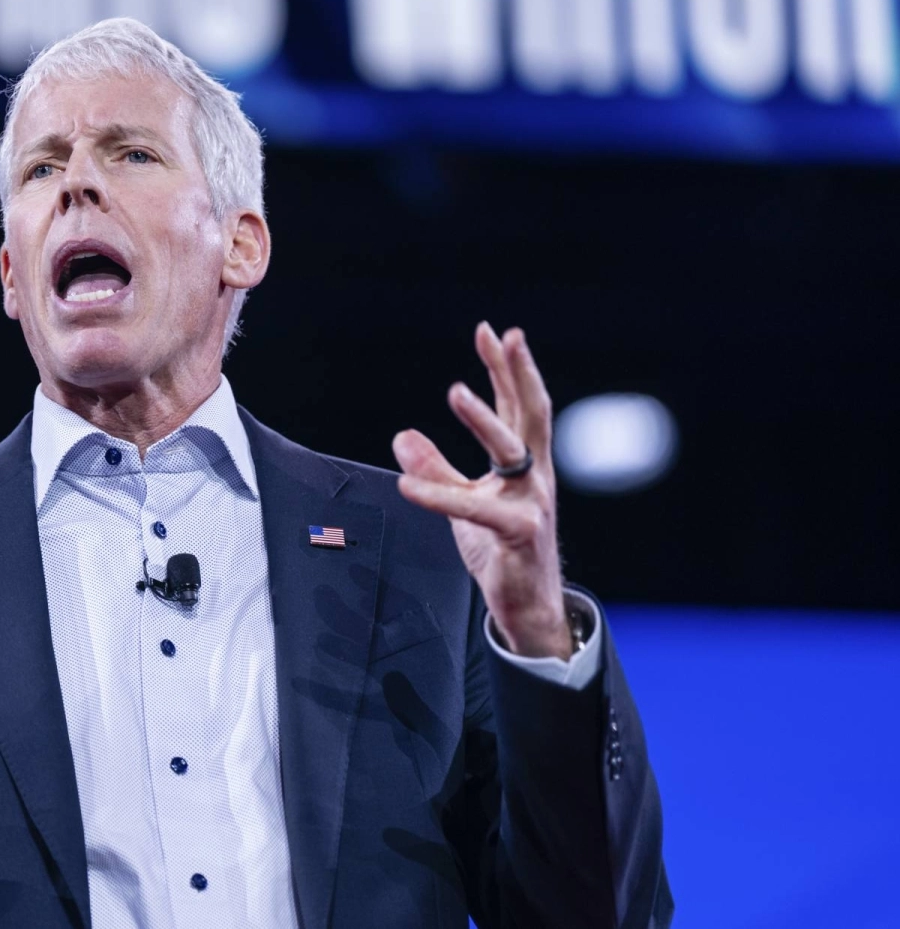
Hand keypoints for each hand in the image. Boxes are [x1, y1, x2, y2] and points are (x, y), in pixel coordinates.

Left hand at [392, 323, 570, 659]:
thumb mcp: (462, 503)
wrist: (527, 605)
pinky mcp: (518, 532)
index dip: (507, 368)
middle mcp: (534, 476)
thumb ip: (436, 469)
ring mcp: (531, 502)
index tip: (495, 332)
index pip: (518, 405)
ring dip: (484, 418)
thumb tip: (403, 437)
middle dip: (516, 371)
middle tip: (502, 336)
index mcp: (524, 464)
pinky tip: (408, 484)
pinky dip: (439, 494)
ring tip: (456, 390)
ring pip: (511, 450)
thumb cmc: (502, 550)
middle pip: (530, 412)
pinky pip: (474, 507)